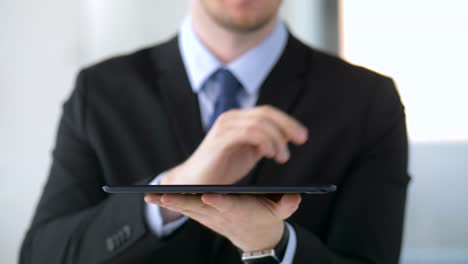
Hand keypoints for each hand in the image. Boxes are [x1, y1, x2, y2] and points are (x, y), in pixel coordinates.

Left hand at [144, 193, 300, 251]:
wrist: (256, 238)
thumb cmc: (267, 218)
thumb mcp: (280, 211)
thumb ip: (287, 204)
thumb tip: (295, 197)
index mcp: (239, 211)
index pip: (228, 206)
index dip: (218, 201)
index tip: (207, 194)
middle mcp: (221, 215)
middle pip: (200, 208)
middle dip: (182, 202)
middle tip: (164, 196)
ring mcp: (209, 216)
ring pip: (187, 208)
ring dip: (169, 203)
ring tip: (151, 195)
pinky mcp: (202, 214)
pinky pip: (184, 208)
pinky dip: (169, 203)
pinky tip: (154, 196)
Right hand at [161, 105, 307, 184]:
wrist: (195, 184)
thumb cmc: (221, 169)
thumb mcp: (248, 153)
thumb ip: (263, 142)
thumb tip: (285, 137)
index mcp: (238, 120)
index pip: (267, 112)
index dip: (287, 122)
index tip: (303, 136)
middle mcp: (231, 119)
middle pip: (266, 113)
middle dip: (288, 126)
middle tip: (301, 140)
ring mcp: (225, 128)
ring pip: (260, 123)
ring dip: (277, 139)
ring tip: (283, 157)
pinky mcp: (220, 139)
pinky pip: (249, 132)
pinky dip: (265, 141)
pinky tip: (271, 154)